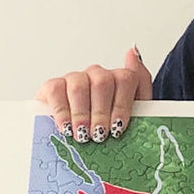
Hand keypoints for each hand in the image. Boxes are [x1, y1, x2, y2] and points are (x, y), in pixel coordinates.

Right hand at [36, 47, 152, 142]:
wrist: (83, 141)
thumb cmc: (111, 127)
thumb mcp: (136, 112)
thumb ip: (140, 83)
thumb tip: (133, 52)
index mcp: (120, 79)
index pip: (126, 79)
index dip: (122, 105)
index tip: (118, 127)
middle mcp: (98, 74)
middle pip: (102, 82)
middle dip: (101, 113)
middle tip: (99, 134)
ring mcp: (76, 78)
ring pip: (79, 87)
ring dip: (82, 114)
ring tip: (83, 135)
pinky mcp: (53, 86)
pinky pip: (56, 91)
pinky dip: (62, 112)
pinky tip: (67, 127)